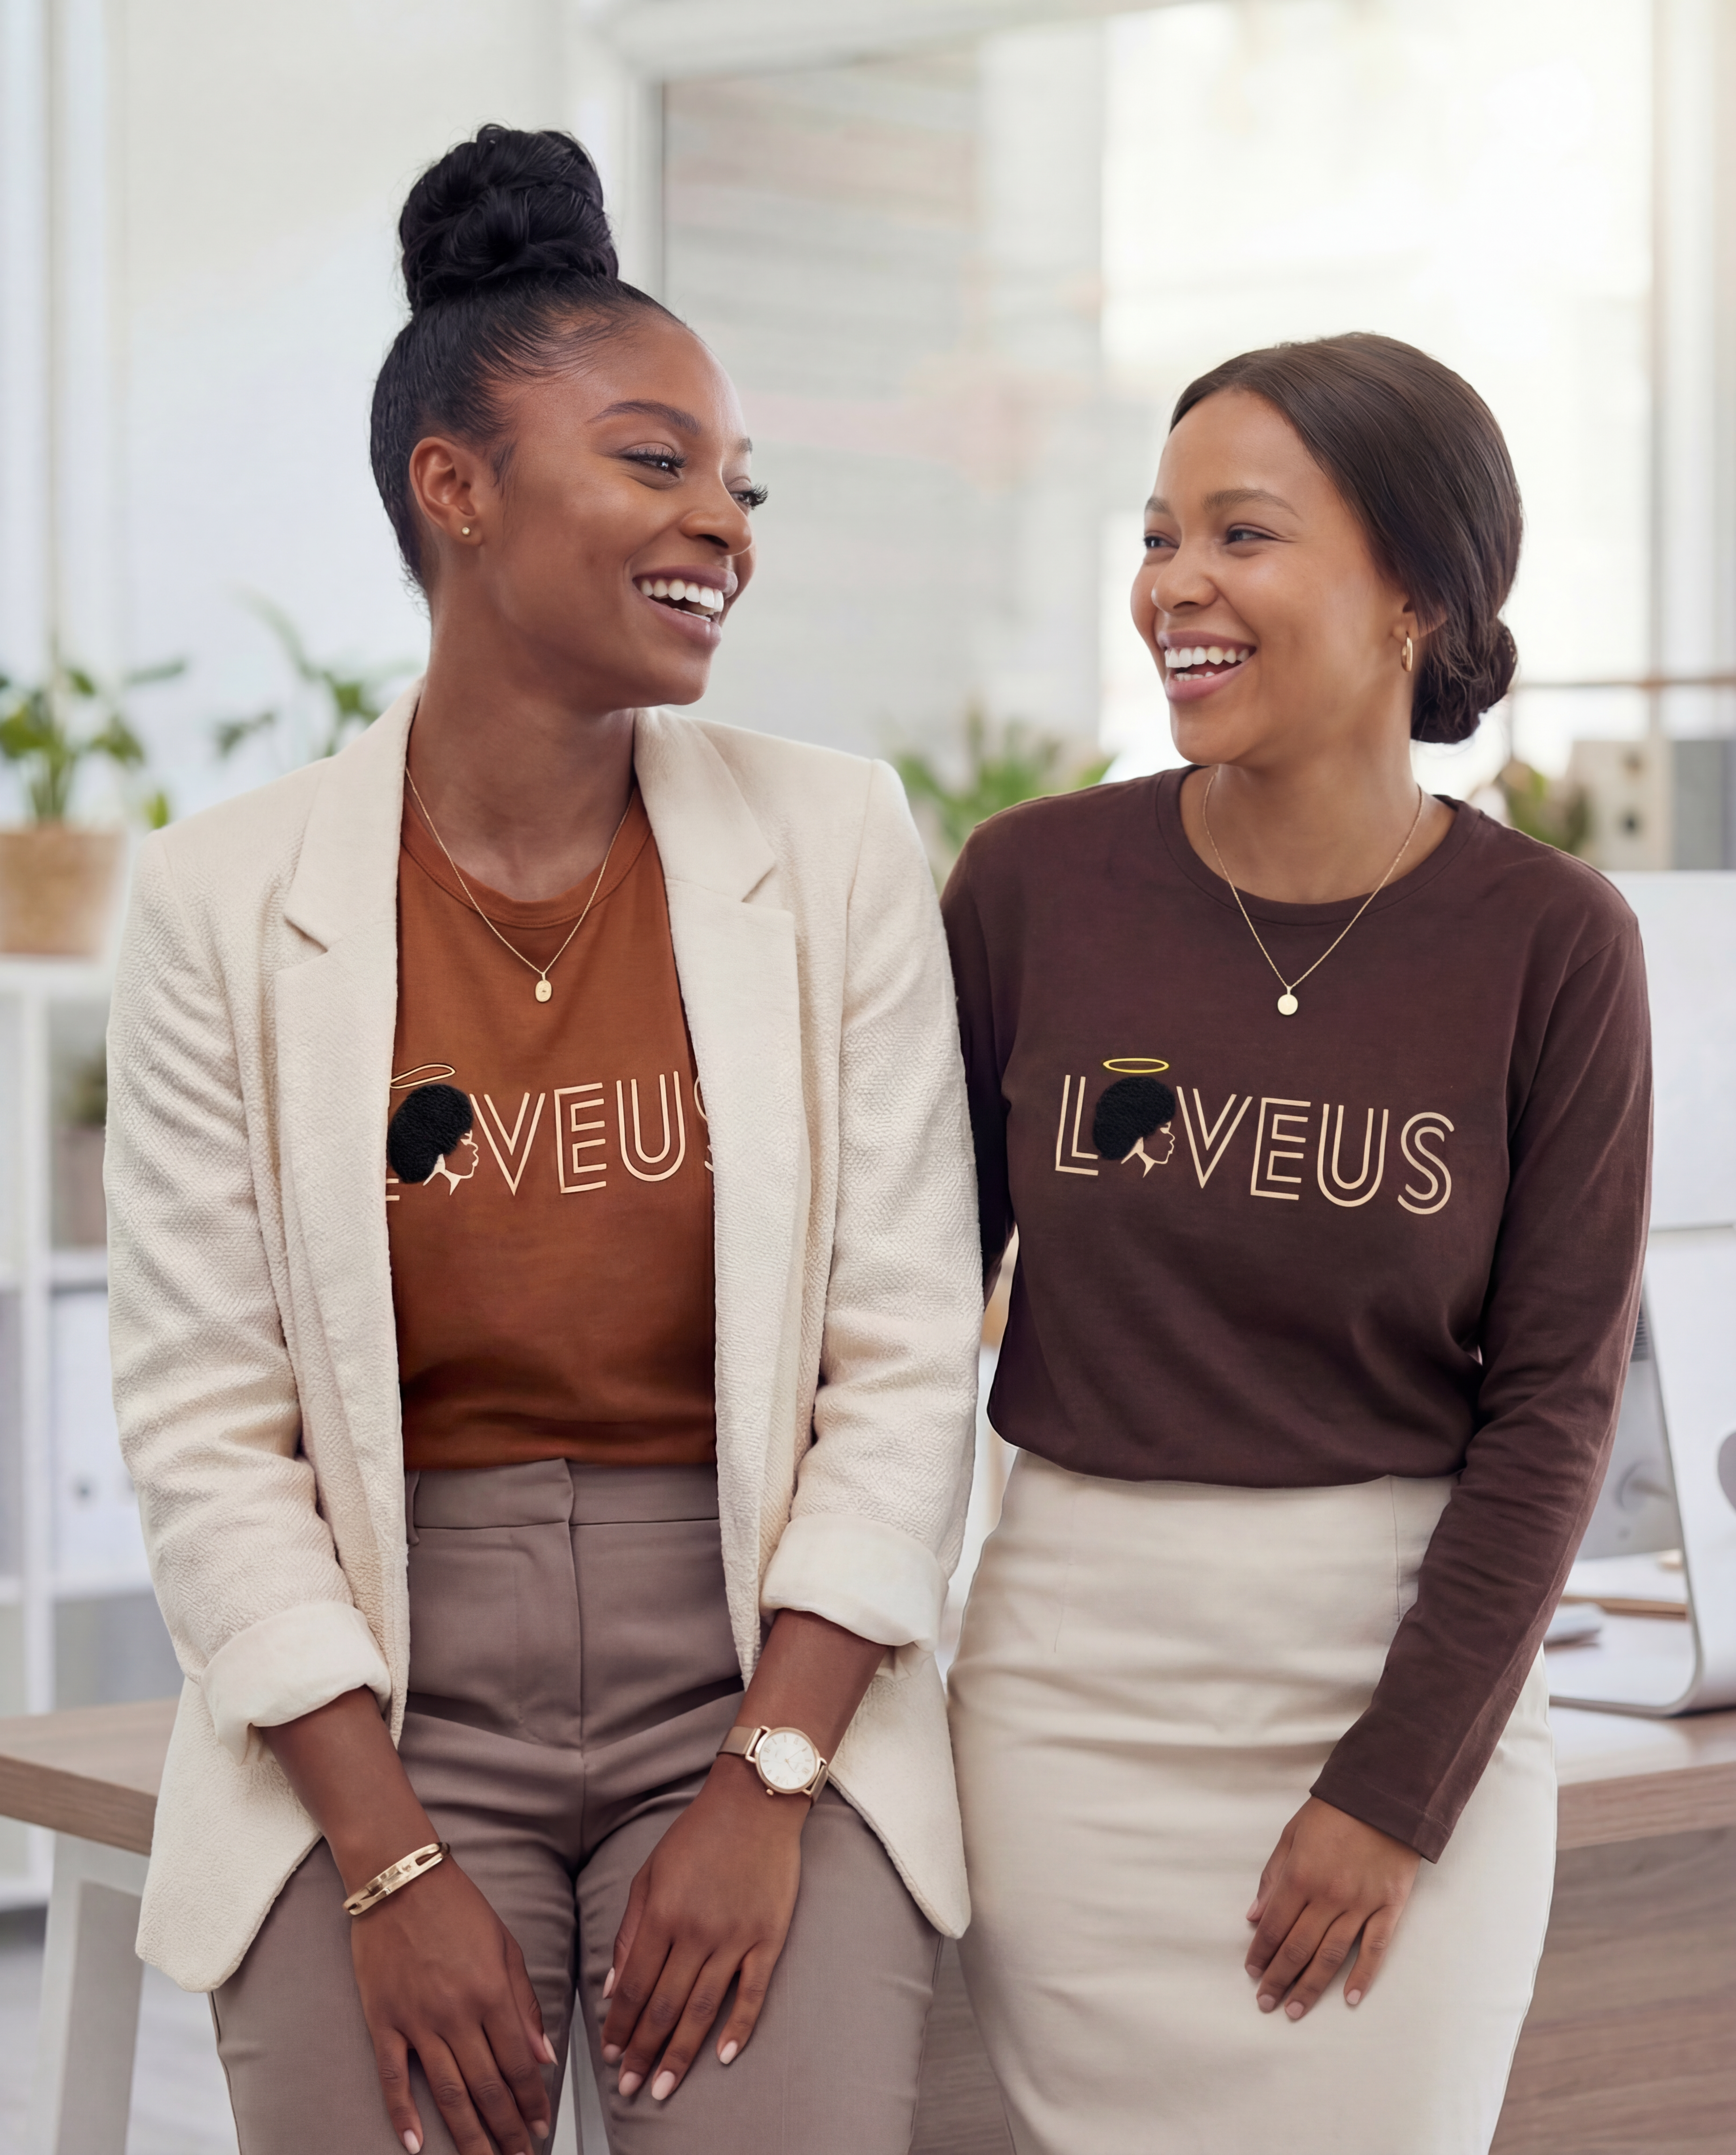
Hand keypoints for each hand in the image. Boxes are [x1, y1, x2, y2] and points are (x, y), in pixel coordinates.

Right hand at [350, 1856, 556, 2153]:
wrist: (400, 1878)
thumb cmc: (458, 1907)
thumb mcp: (505, 1944)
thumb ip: (524, 2002)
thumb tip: (543, 2055)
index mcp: (491, 1992)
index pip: (519, 2063)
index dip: (532, 2101)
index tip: (541, 2127)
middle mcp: (457, 2013)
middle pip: (486, 2087)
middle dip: (506, 2129)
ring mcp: (417, 2020)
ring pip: (447, 2093)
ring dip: (469, 2134)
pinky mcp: (384, 2021)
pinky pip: (394, 2078)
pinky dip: (403, 2115)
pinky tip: (417, 2145)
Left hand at [600, 1758, 805, 2102]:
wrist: (756, 1802)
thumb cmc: (698, 1835)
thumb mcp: (650, 1873)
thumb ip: (630, 1931)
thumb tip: (611, 1987)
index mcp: (662, 1914)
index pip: (633, 1986)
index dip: (618, 2025)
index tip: (609, 2055)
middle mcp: (696, 1931)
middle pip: (664, 2007)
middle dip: (642, 2053)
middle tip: (628, 2089)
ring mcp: (735, 1937)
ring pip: (703, 2009)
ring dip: (679, 2054)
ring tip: (662, 2089)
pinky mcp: (768, 1937)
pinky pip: (753, 1992)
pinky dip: (738, 2028)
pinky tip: (723, 2057)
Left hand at [1244, 1796, 1420, 2019]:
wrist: (1385, 1797)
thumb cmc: (1333, 1813)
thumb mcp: (1292, 1835)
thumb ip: (1272, 1877)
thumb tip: (1253, 1916)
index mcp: (1300, 1877)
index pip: (1273, 1927)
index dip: (1260, 1953)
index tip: (1251, 1973)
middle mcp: (1328, 1897)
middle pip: (1298, 1948)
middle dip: (1278, 1979)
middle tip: (1266, 2003)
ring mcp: (1361, 1906)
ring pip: (1331, 1957)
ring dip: (1310, 1987)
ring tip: (1294, 2010)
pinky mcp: (1389, 1908)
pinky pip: (1374, 1950)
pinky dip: (1362, 1977)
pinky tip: (1348, 1998)